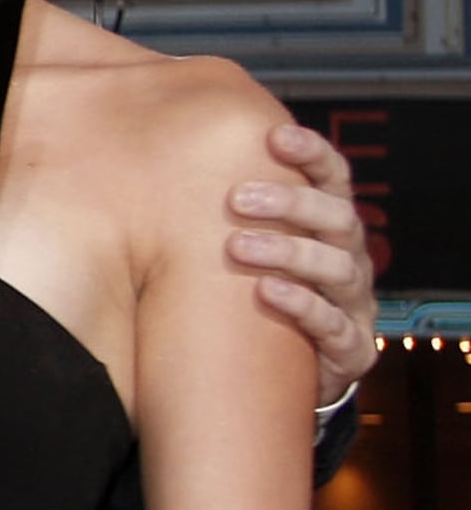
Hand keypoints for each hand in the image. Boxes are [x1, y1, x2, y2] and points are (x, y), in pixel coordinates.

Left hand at [228, 121, 377, 403]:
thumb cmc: (255, 297)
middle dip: (291, 203)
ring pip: (338, 268)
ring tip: (238, 245)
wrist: (284, 374)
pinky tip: (268, 292)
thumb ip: (223, 213)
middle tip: (236, 198)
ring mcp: (354, 305)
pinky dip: (303, 307)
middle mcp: (348, 260)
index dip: (313, 154)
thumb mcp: (245, 251)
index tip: (275, 135)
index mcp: (328, 229)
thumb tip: (155, 159)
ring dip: (289, 252)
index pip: (333, 179)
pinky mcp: (351, 350)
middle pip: (338, 219)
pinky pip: (335, 326)